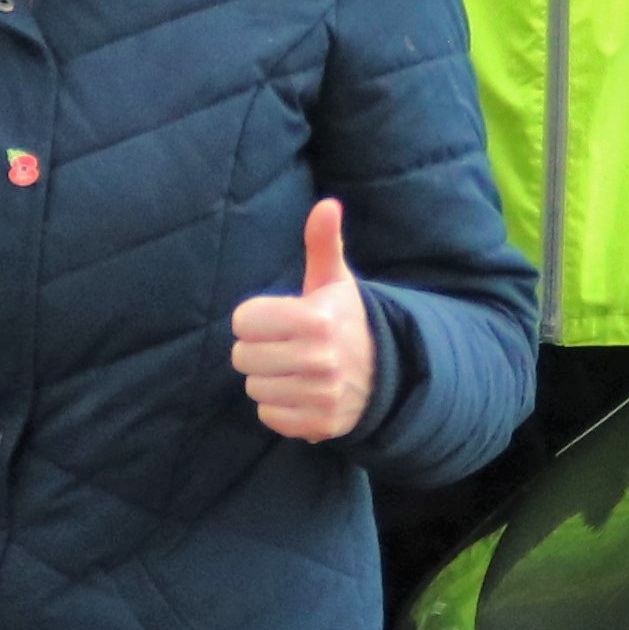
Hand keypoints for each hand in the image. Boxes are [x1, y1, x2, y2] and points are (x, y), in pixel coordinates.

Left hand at [229, 199, 372, 444]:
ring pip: (254, 387)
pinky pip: (268, 415)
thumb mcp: (334, 280)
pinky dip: (280, 407)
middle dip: (259, 349)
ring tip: (295, 369)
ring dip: (269, 378)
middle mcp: (319, 360)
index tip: (280, 319)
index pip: (243, 322)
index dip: (257, 319)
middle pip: (243, 356)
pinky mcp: (318, 424)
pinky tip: (301, 392)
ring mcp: (320, 395)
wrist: (386, 371)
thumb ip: (323, 242)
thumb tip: (327, 204)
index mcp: (315, 320)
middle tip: (286, 345)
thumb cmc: (345, 319)